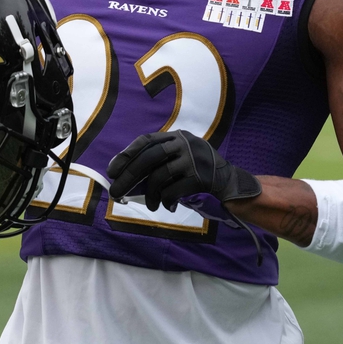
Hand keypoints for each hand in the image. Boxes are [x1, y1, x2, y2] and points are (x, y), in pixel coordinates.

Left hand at [106, 130, 261, 211]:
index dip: (126, 154)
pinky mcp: (201, 177)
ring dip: (150, 195)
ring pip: (160, 176)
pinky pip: (173, 190)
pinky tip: (166, 207)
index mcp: (177, 136)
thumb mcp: (181, 156)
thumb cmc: (198, 170)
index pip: (146, 140)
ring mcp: (194, 159)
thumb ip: (159, 161)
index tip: (112, 170)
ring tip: (151, 206)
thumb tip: (126, 177)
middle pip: (149, 157)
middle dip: (129, 176)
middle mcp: (184, 143)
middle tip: (116, 192)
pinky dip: (166, 201)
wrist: (230, 180)